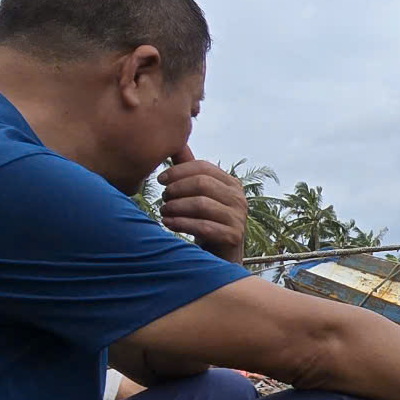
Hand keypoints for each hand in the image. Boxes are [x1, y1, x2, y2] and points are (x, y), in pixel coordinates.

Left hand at [159, 150, 247, 264]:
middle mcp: (239, 198)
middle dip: (177, 189)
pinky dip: (182, 223)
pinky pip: (204, 226)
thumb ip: (190, 172)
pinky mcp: (234, 236)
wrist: (220, 256)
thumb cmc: (206, 222)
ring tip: (163, 211)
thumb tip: (177, 143)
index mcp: (231, 183)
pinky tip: (168, 223)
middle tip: (163, 198)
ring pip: (202, 204)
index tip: (160, 180)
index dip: (179, 171)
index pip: (204, 167)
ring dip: (176, 206)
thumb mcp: (200, 195)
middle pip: (202, 183)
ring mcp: (238, 217)